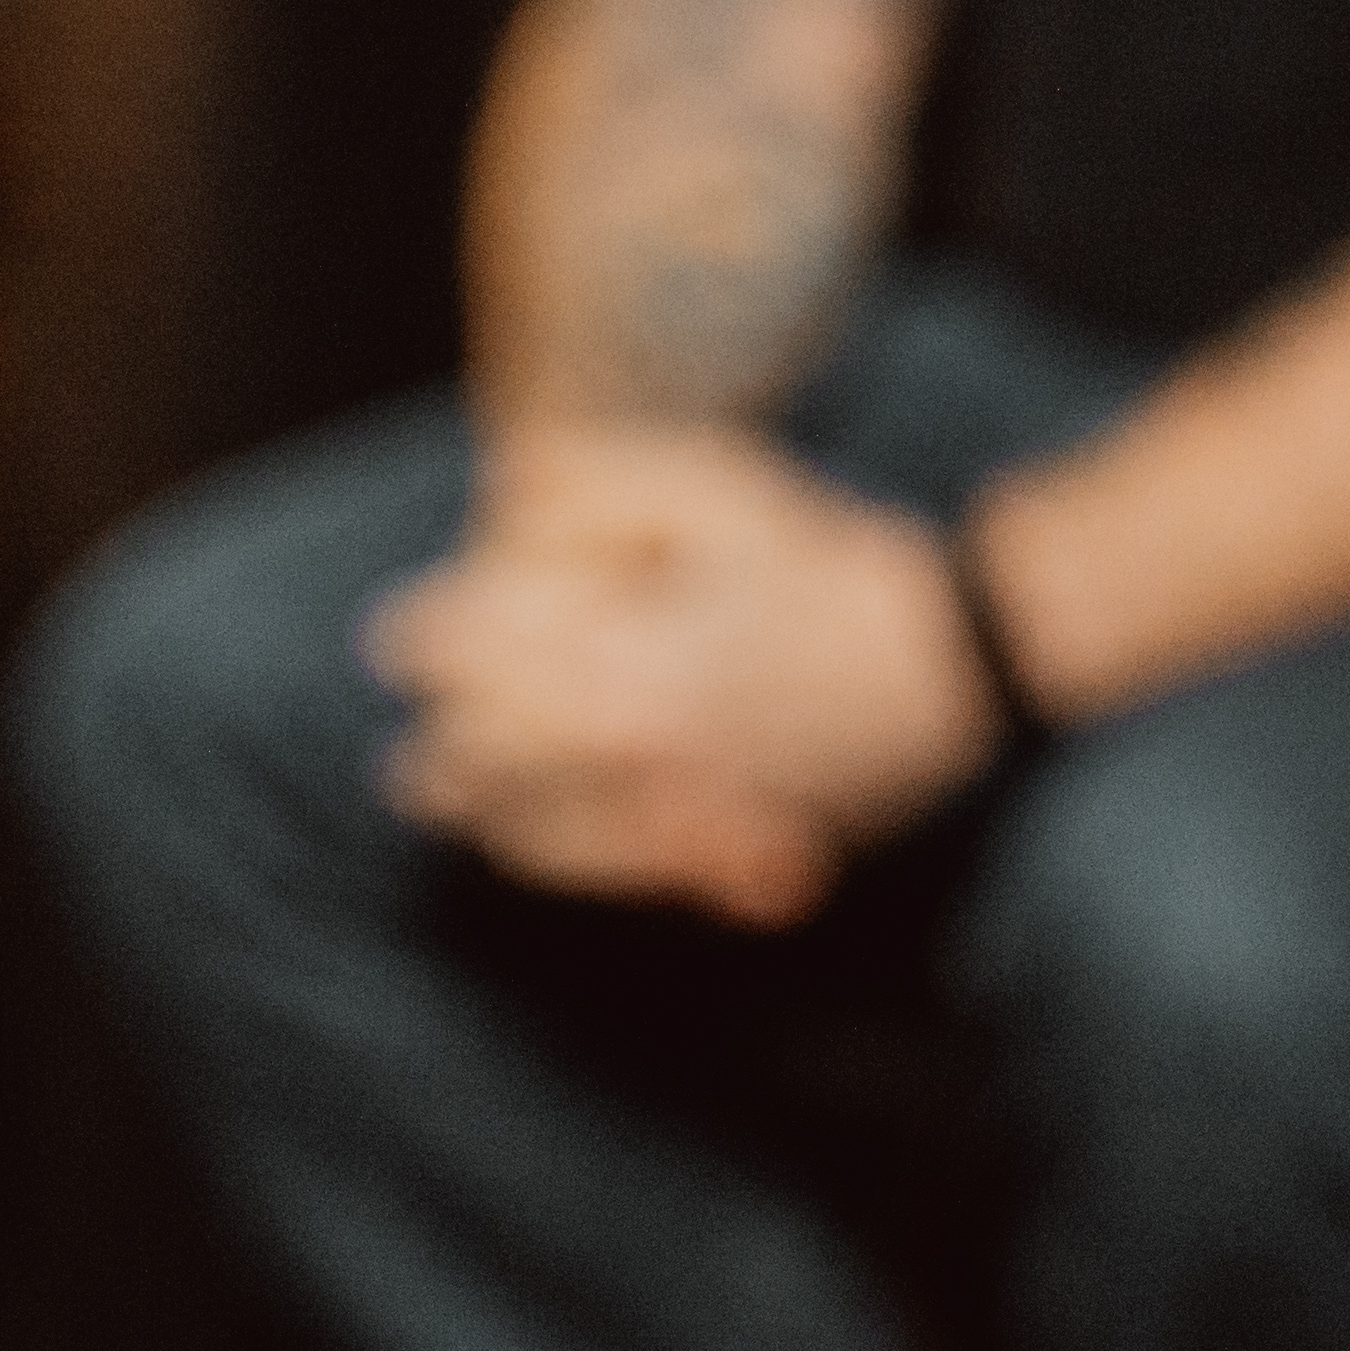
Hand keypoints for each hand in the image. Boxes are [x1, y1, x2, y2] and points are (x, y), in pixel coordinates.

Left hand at [361, 422, 996, 924]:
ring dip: (474, 802)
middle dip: (439, 732)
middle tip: (411, 716)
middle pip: (473, 760)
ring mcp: (670, 815)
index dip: (423, 635)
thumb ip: (587, 482)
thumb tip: (496, 491)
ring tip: (435, 782)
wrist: (948, 664)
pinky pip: (593, 869)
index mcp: (616, 658)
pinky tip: (523, 824)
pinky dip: (542, 846)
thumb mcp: (707, 484)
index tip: (400, 632)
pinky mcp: (711, 853)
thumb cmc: (822, 563)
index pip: (464, 656)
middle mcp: (629, 753)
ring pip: (520, 831)